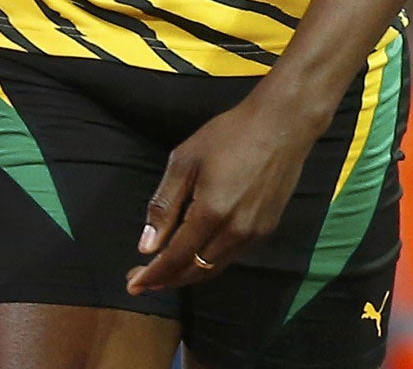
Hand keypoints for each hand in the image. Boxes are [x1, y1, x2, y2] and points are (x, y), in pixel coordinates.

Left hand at [125, 88, 318, 293]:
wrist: (281, 127)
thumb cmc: (226, 136)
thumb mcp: (184, 161)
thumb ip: (164, 205)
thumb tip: (146, 245)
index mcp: (211, 213)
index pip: (176, 257)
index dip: (154, 274)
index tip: (132, 285)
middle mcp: (235, 232)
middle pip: (196, 270)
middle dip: (167, 280)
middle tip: (141, 281)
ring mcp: (255, 234)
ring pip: (215, 267)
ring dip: (188, 275)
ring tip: (162, 274)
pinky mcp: (267, 230)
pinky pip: (231, 256)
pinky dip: (208, 262)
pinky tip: (193, 256)